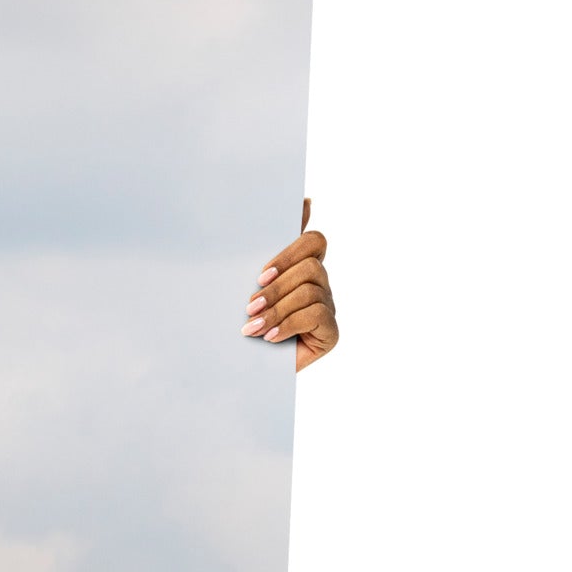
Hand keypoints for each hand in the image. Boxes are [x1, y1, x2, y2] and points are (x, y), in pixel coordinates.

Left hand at [243, 199, 337, 370]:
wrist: (240, 369)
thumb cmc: (242, 321)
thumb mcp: (246, 285)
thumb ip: (262, 249)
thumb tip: (300, 201)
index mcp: (302, 267)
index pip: (313, 241)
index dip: (290, 252)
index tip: (261, 274)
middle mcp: (320, 284)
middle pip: (311, 266)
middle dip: (276, 287)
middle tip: (249, 306)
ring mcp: (328, 307)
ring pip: (310, 291)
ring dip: (277, 309)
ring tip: (251, 327)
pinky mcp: (331, 332)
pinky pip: (317, 315)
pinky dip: (288, 325)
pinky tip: (269, 337)